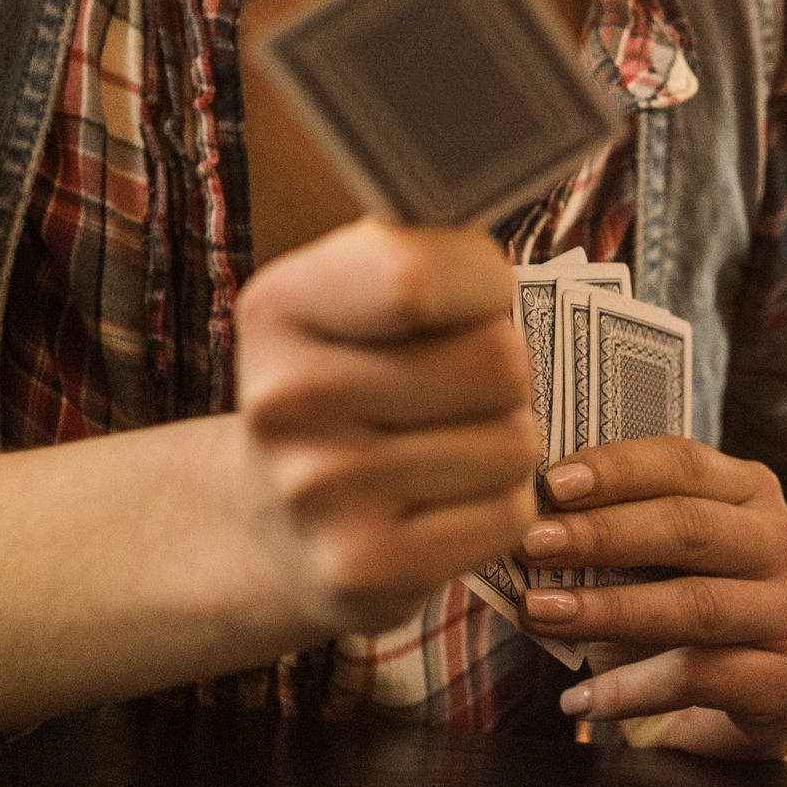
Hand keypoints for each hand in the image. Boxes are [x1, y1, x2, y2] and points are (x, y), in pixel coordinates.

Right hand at [229, 222, 544, 636]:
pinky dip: (497, 510)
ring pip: (515, 441)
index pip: (422, 272)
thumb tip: (500, 215)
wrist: (270, 529)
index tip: (469, 299)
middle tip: (448, 395)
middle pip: (498, 359)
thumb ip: (420, 255)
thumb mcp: (348, 303)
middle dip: (502, 374)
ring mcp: (322, 494)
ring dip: (502, 445)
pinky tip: (439, 507)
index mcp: (278, 309)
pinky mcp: (366, 571)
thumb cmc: (348, 390)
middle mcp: (286, 400)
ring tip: (439, 454)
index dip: (482, 282)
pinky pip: (509, 515)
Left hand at [520, 442, 786, 757]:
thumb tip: (525, 526)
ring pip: (698, 604)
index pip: (685, 464)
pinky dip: (631, 690)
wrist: (742, 708)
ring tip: (540, 615)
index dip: (618, 470)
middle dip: (602, 534)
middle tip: (531, 545)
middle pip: (692, 527)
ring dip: (608, 610)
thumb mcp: (647, 569)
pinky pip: (703, 679)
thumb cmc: (678, 621)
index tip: (551, 483)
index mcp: (752, 493)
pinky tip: (579, 700)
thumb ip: (609, 542)